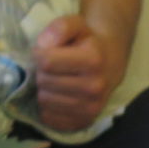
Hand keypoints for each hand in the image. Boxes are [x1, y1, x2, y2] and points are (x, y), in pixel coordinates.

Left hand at [32, 15, 126, 131]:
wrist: (109, 64)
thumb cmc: (87, 43)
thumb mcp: (76, 25)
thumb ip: (59, 27)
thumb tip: (42, 46)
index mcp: (93, 60)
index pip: (46, 62)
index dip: (39, 54)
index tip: (45, 52)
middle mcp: (94, 87)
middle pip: (44, 82)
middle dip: (42, 72)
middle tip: (52, 68)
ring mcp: (90, 109)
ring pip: (44, 101)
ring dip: (44, 90)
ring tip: (56, 81)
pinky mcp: (83, 122)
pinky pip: (49, 118)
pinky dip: (48, 107)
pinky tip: (58, 96)